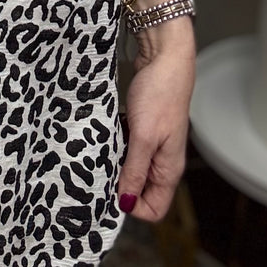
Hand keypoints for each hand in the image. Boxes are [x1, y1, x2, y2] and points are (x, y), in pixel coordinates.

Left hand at [116, 20, 195, 222]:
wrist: (164, 58)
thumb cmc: (160, 94)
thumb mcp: (143, 137)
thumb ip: (134, 171)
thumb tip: (125, 203)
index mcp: (168, 169)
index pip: (154, 208)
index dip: (131, 206)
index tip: (109, 193)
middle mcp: (162, 161)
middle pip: (139, 190)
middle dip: (118, 185)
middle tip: (98, 172)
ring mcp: (152, 144)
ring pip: (130, 168)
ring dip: (114, 164)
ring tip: (99, 152)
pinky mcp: (142, 128)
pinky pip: (126, 148)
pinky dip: (114, 146)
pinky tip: (104, 136)